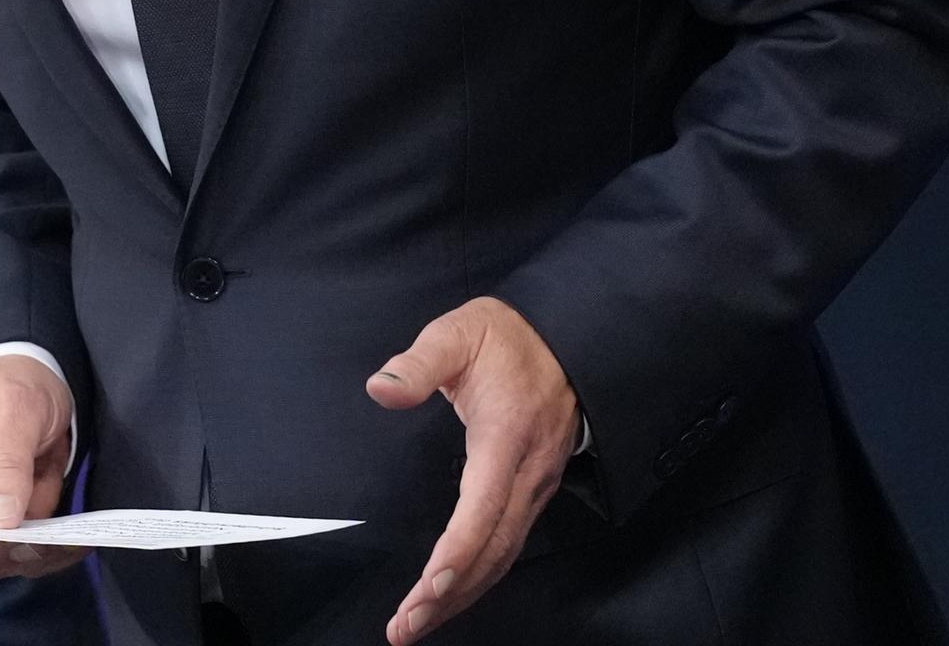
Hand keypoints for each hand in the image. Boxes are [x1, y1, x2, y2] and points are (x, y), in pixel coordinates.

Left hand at [366, 297, 580, 644]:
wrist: (567, 337)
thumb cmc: (508, 338)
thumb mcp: (459, 333)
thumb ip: (419, 363)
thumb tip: (381, 389)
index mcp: (507, 435)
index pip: (484, 507)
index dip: (457, 552)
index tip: (428, 586)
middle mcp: (528, 471)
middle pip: (493, 549)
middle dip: (449, 595)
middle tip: (404, 627)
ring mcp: (538, 485)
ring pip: (503, 556)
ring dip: (463, 595)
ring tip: (418, 623)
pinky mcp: (536, 491)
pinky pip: (509, 545)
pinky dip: (481, 577)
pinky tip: (454, 593)